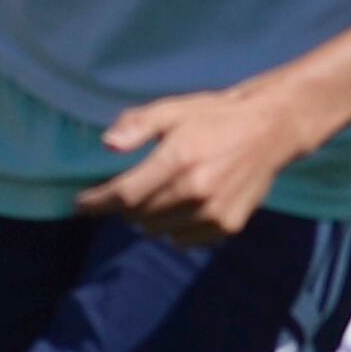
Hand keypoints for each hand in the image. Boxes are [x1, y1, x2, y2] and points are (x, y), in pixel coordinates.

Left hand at [74, 84, 312, 245]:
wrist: (270, 130)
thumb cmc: (214, 117)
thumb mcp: (173, 110)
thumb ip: (138, 125)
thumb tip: (108, 144)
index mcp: (178, 158)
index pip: (125, 194)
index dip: (97, 202)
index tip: (80, 204)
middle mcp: (195, 189)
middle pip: (138, 215)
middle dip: (123, 207)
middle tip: (127, 191)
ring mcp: (213, 211)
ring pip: (158, 230)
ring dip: (148, 219)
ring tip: (159, 195)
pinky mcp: (228, 225)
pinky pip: (184, 240)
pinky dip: (174, 229)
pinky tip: (182, 207)